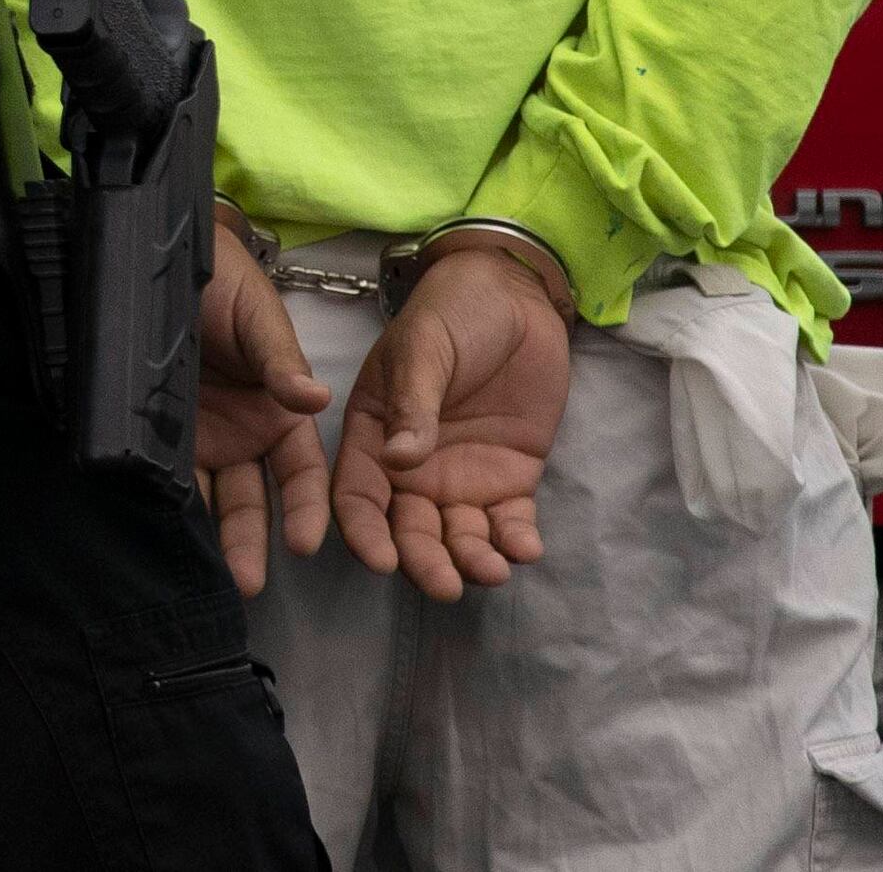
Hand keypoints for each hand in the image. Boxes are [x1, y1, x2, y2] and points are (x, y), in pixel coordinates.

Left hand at [193, 219, 331, 595]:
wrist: (160, 258)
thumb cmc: (224, 282)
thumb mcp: (258, 319)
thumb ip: (281, 362)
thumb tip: (315, 399)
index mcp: (280, 412)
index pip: (302, 472)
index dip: (307, 506)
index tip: (306, 541)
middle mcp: (244, 435)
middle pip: (252, 499)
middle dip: (251, 541)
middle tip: (248, 583)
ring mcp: (200, 438)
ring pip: (208, 500)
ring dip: (212, 538)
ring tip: (212, 578)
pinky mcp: (158, 435)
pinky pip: (165, 478)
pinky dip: (165, 507)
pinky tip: (164, 537)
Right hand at [334, 235, 573, 597]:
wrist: (517, 298)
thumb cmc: (452, 313)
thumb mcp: (424, 349)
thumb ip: (412, 404)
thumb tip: (402, 461)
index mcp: (374, 435)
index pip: (358, 495)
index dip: (364, 532)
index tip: (382, 560)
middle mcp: (411, 468)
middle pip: (409, 529)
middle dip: (425, 562)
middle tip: (445, 585)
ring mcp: (461, 477)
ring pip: (459, 536)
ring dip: (471, 560)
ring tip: (492, 571)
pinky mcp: (509, 479)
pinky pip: (508, 523)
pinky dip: (515, 542)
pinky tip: (525, 549)